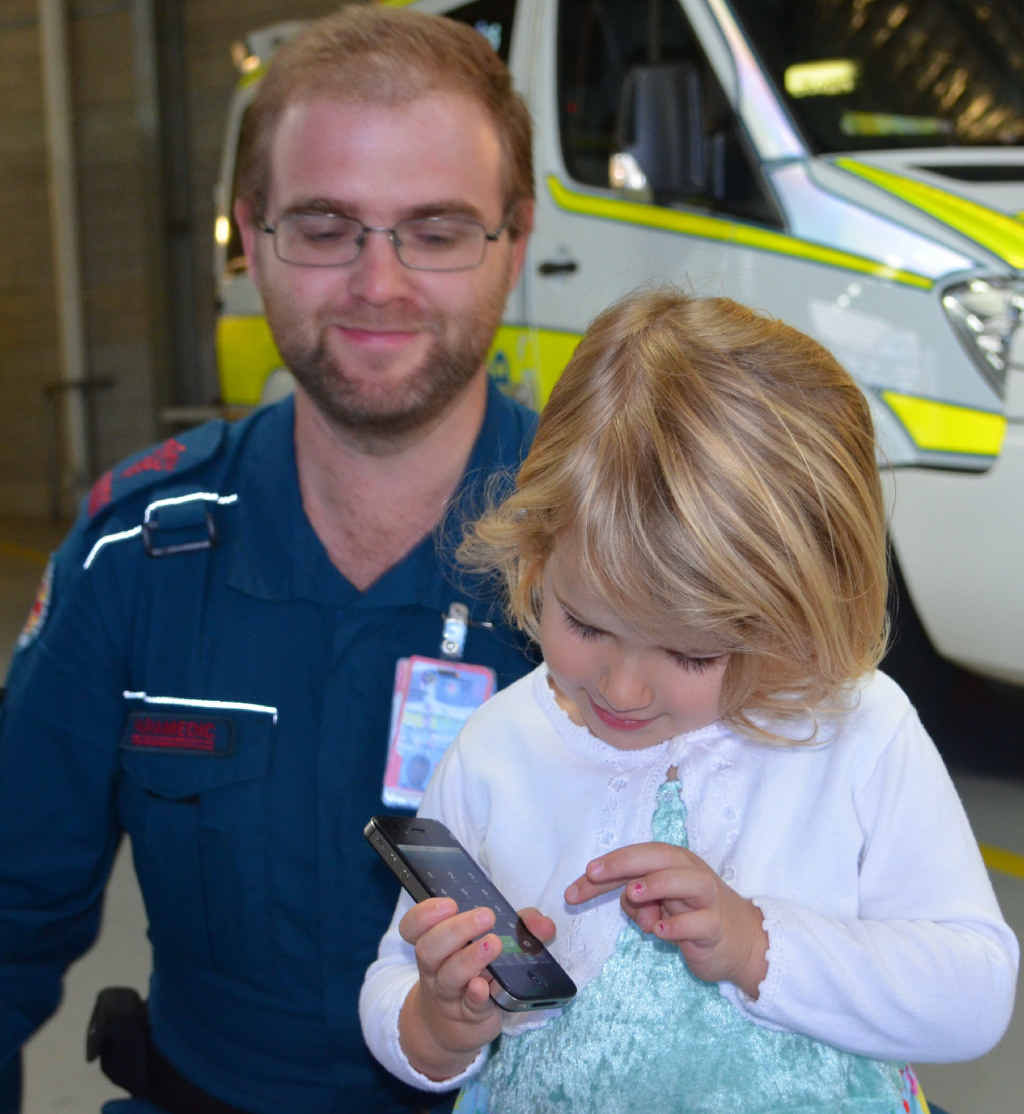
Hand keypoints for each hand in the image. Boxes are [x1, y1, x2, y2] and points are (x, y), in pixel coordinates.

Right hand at [397, 898, 554, 1080]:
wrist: (453, 1028)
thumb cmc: (475, 973)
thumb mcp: (491, 944)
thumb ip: (519, 928)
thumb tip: (543, 924)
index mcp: (436, 943)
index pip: (413, 927)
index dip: (424, 914)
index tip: (449, 904)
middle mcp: (435, 968)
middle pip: (429, 948)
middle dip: (456, 929)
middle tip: (486, 916)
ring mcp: (449, 995)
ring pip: (448, 976)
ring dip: (470, 958)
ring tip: (494, 944)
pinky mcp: (468, 1017)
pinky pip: (470, 1006)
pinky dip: (477, 995)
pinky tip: (484, 987)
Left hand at [564, 842, 767, 997]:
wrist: (740, 940)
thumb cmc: (691, 914)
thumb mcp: (659, 903)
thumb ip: (638, 900)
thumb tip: (627, 901)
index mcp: (673, 862)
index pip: (638, 856)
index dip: (610, 864)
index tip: (584, 876)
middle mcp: (691, 873)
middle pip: (660, 857)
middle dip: (625, 862)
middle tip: (594, 873)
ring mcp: (706, 899)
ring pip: (687, 882)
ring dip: (657, 884)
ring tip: (633, 894)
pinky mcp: (715, 927)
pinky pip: (699, 923)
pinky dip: (678, 925)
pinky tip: (660, 931)